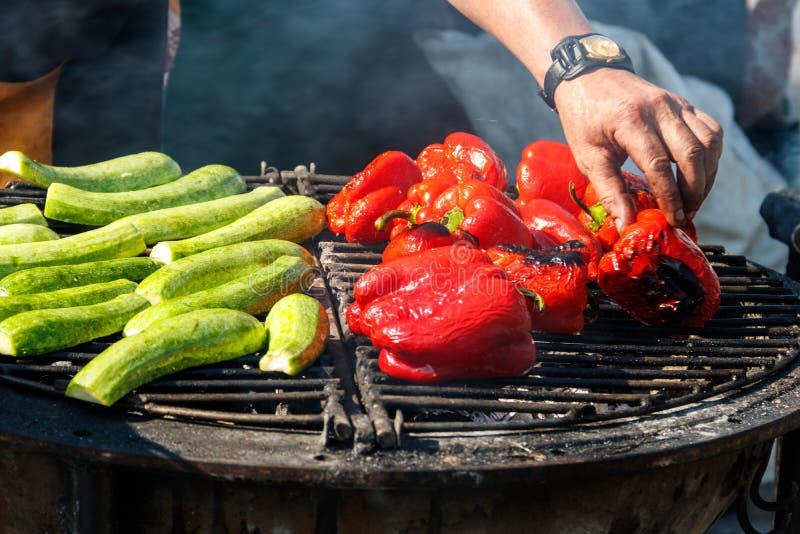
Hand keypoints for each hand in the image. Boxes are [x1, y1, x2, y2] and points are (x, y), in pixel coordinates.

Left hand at [553, 68, 722, 229]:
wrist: (588, 78)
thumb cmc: (584, 119)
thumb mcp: (588, 157)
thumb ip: (610, 192)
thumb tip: (627, 226)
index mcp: (631, 120)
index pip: (659, 164)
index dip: (669, 197)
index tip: (672, 220)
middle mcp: (660, 108)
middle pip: (693, 154)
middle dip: (694, 191)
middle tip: (685, 215)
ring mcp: (676, 103)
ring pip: (709, 143)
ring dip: (707, 177)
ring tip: (692, 201)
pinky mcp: (684, 104)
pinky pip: (711, 131)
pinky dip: (711, 157)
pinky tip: (699, 176)